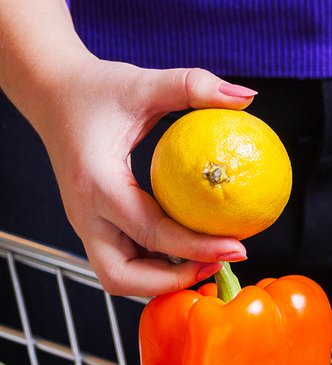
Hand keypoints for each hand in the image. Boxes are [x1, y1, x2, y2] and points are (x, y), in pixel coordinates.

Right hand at [22, 58, 251, 297]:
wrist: (51, 93)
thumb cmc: (96, 89)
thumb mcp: (144, 82)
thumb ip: (193, 85)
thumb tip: (247, 96)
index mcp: (97, 184)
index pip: (150, 232)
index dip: (196, 248)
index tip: (238, 248)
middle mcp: (84, 212)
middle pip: (121, 276)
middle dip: (171, 282)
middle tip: (221, 264)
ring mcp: (85, 221)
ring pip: (119, 273)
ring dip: (163, 277)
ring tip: (213, 258)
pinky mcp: (93, 221)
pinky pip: (125, 253)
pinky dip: (157, 260)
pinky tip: (196, 242)